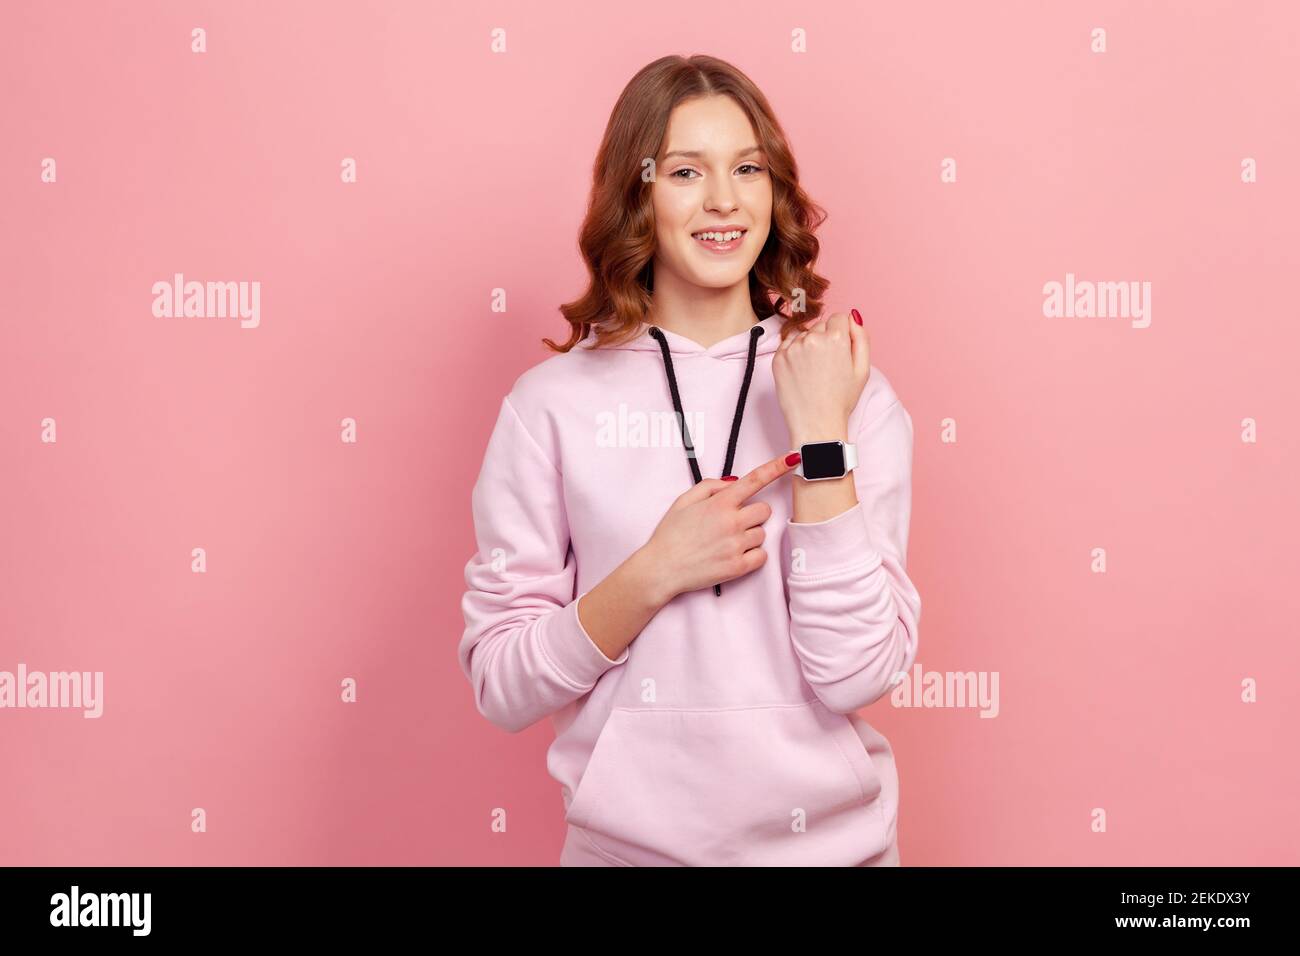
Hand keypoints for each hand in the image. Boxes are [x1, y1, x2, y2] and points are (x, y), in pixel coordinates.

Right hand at [637, 452, 798, 599]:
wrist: (661, 569)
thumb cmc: (670, 535)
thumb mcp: (684, 501)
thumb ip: (711, 486)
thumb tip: (734, 482)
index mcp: (720, 503)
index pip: (755, 479)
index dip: (777, 466)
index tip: (793, 458)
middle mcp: (732, 522)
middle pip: (764, 510)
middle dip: (752, 513)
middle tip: (732, 522)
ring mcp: (737, 545)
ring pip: (762, 533)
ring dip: (750, 535)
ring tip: (725, 542)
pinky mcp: (739, 567)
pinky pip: (762, 555)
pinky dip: (752, 555)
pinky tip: (733, 555)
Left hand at [772, 310, 871, 444]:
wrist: (816, 425)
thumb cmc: (841, 400)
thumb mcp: (863, 369)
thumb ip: (861, 337)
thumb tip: (853, 315)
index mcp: (836, 338)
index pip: (839, 318)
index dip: (842, 335)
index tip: (840, 352)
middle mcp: (813, 338)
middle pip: (821, 325)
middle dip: (825, 339)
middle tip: (828, 366)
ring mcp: (793, 348)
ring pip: (804, 335)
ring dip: (809, 346)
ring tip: (814, 372)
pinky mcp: (778, 358)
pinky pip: (788, 345)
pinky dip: (794, 354)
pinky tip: (802, 373)